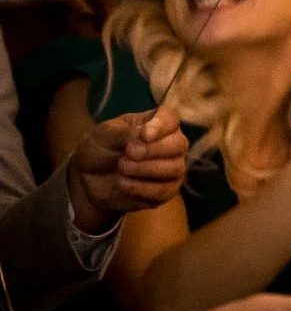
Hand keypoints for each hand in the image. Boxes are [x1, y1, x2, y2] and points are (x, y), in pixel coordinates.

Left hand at [65, 110, 188, 229]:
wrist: (90, 178)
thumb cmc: (101, 148)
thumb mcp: (104, 134)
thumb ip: (122, 132)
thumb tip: (144, 136)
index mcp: (156, 124)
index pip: (170, 119)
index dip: (161, 126)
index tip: (144, 136)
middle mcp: (171, 144)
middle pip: (179, 144)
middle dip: (153, 150)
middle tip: (129, 153)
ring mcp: (172, 168)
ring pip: (175, 168)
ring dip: (145, 169)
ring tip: (122, 168)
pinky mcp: (167, 190)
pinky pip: (165, 191)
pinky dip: (142, 188)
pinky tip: (123, 184)